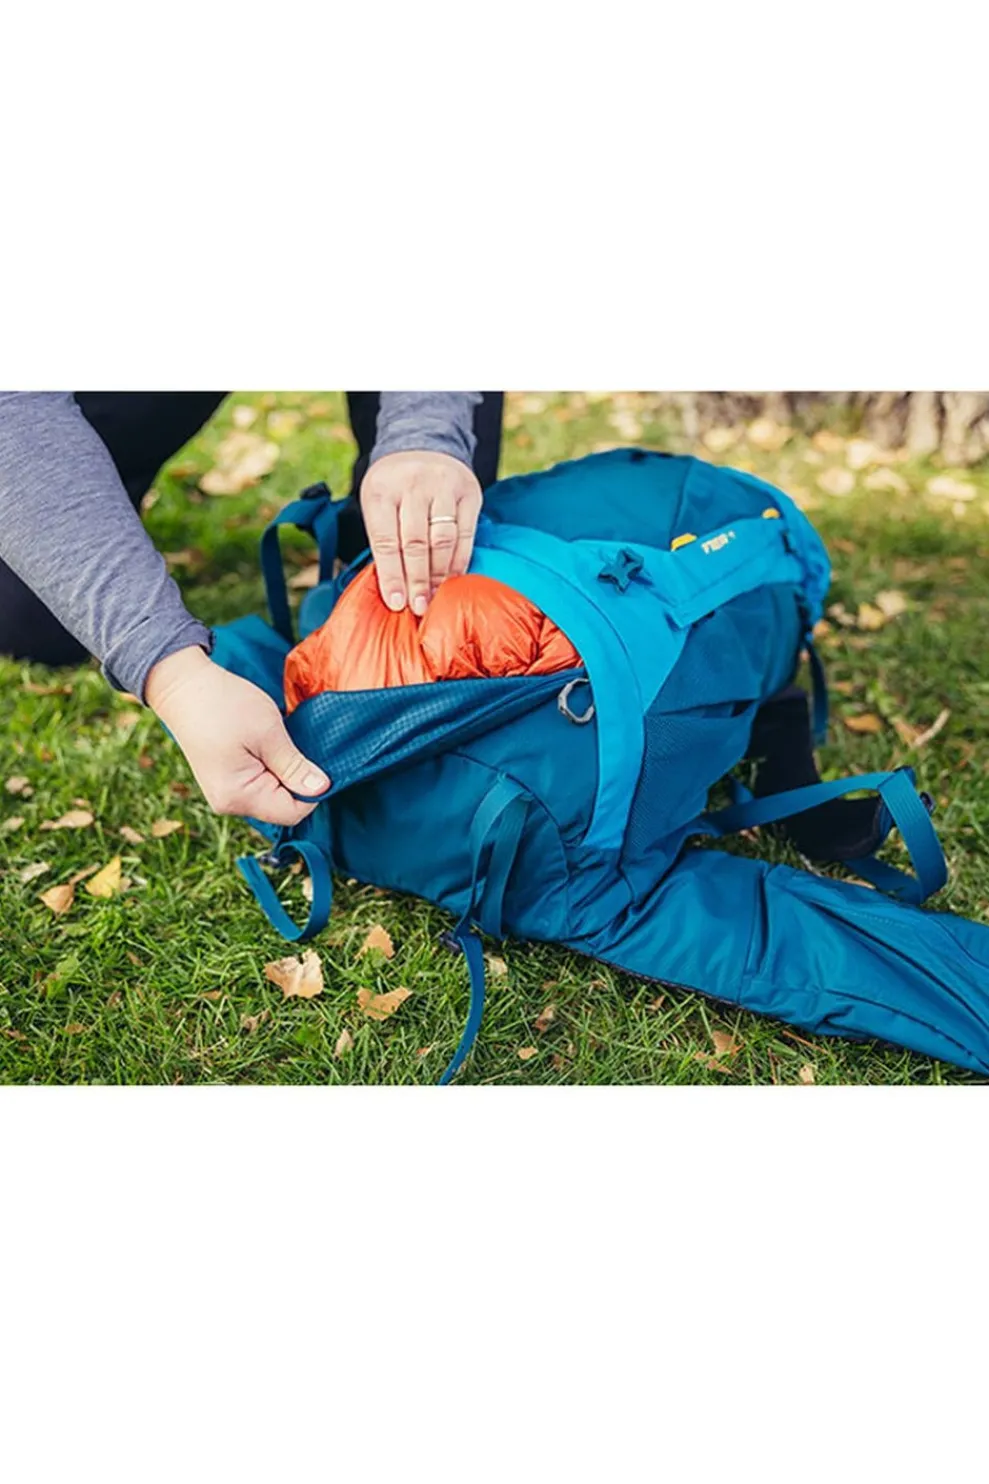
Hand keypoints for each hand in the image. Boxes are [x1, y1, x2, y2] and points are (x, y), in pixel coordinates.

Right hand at [146, 647, 329, 826]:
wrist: (184, 685)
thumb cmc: (225, 705)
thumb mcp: (268, 733)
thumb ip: (294, 766)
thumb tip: (322, 789)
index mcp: (238, 797)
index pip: (292, 813)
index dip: (312, 790)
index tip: (318, 761)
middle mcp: (229, 804)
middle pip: (281, 807)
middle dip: (297, 781)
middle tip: (296, 745)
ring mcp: (225, 794)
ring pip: (271, 796)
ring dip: (283, 772)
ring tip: (278, 742)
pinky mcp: (225, 781)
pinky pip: (259, 785)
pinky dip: (270, 769)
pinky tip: (267, 746)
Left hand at [360, 450, 481, 613]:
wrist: (423, 445)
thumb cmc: (394, 487)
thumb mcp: (377, 503)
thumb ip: (384, 540)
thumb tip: (393, 589)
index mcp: (382, 490)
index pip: (386, 541)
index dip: (391, 575)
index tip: (396, 603)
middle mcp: (413, 485)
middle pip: (416, 543)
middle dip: (417, 580)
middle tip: (418, 607)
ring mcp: (443, 486)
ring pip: (442, 539)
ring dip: (439, 574)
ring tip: (434, 597)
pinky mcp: (468, 492)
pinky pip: (465, 534)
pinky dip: (459, 560)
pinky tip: (452, 579)